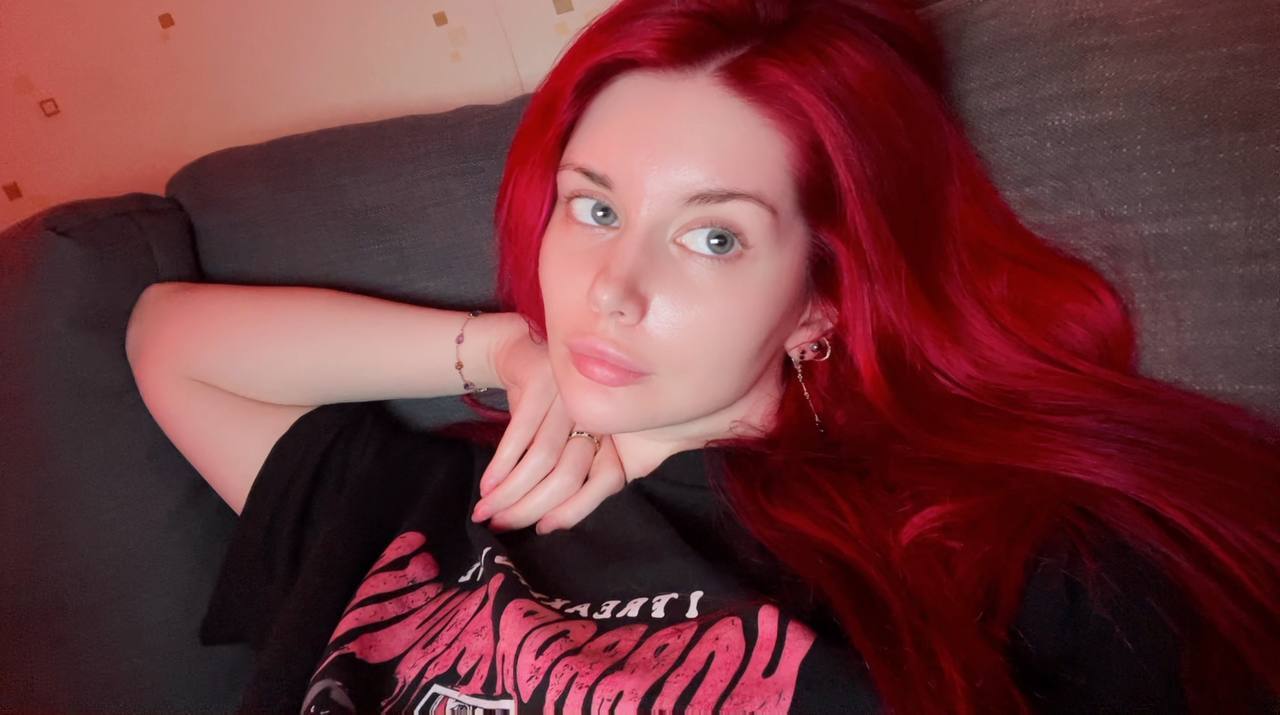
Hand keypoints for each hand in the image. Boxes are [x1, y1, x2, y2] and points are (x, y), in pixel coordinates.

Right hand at [473, 315, 628, 533]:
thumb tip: (543, 524)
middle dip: (530, 506)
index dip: (573, 511)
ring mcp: (571, 396)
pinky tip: (487, 484)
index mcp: (610, 433)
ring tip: (485, 510)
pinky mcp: (544, 382)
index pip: (603, 481)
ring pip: (542, 457)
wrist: (521, 353)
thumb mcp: (559, 436)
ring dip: (510, 490)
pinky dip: (502, 463)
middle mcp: (597, 414)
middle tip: (499, 525)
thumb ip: (562, 472)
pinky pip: (521, 433)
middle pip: (568, 474)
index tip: (541, 532)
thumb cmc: (542, 407)